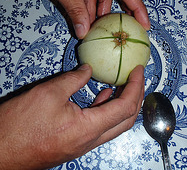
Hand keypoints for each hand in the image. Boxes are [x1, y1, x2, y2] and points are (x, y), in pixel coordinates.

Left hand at [0, 0, 149, 38]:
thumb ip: (75, 10)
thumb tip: (84, 33)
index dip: (137, 7)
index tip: (144, 24)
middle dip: (115, 15)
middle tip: (120, 34)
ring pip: (96, 2)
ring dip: (95, 18)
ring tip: (96, 34)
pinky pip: (83, 2)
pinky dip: (83, 14)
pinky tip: (82, 25)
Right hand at [0, 65, 143, 168]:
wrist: (1, 149)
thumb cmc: (20, 124)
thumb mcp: (49, 93)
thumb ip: (74, 79)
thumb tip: (88, 69)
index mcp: (87, 128)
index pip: (125, 107)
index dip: (136, 86)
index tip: (139, 71)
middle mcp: (90, 140)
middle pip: (125, 120)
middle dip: (135, 96)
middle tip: (136, 77)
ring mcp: (83, 143)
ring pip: (113, 124)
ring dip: (122, 104)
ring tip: (123, 84)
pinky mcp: (74, 142)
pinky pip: (99, 126)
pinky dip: (105, 109)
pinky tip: (103, 96)